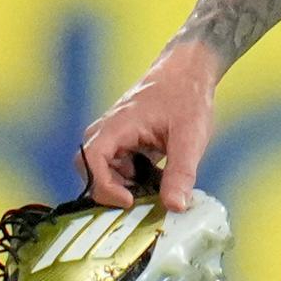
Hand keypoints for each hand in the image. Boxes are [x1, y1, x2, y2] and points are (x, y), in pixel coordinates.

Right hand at [79, 38, 217, 209]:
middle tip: (145, 201)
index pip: (90, 160)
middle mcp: (108, 133)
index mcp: (117, 126)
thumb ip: (181, 174)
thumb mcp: (190, 138)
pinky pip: (120, 170)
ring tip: (158, 188)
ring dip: (128, 187)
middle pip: (91, 171)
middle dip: (115, 191)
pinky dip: (137, 180)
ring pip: (106, 174)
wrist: (188, 73)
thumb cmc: (186, 97)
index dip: (103, 187)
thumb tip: (175, 207)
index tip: (129, 201)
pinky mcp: (124, 144)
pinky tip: (160, 180)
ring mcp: (114, 139)